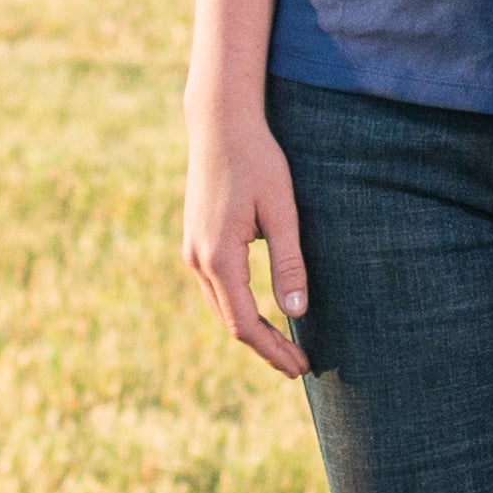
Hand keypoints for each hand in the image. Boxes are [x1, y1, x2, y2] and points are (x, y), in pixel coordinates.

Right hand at [181, 100, 309, 377]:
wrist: (219, 125)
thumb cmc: (258, 162)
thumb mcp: (282, 211)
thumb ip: (289, 263)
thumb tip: (297, 314)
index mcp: (219, 257)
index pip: (244, 323)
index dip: (273, 350)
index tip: (300, 367)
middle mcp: (197, 259)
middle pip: (230, 322)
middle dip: (264, 348)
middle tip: (299, 367)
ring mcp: (191, 251)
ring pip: (220, 307)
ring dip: (250, 331)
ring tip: (284, 349)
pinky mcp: (195, 241)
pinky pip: (216, 289)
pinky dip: (238, 308)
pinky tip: (261, 314)